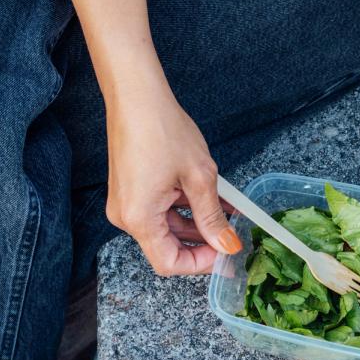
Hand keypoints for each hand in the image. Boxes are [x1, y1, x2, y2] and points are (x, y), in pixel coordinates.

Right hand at [58, 0, 240, 275]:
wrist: (136, 96)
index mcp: (139, 218)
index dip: (200, 264)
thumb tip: (227, 245)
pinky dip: (185, 209)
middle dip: (202, 244)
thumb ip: (213, 217)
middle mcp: (126, 216)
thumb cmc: (162, 129)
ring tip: (228, 214)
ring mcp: (126, 203)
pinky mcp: (130, 191)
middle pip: (167, 248)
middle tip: (232, 235)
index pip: (169, 263)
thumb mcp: (199, 178)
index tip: (226, 254)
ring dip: (197, 225)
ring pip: (166, 229)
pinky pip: (160, 211)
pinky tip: (211, 200)